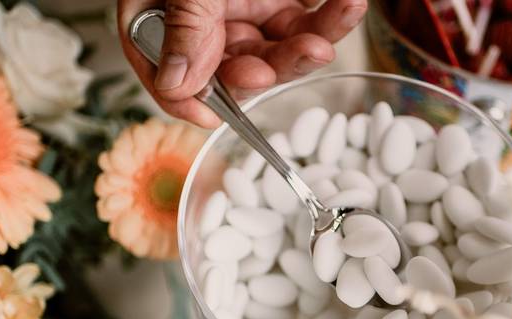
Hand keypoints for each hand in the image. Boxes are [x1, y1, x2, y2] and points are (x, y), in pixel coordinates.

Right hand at [117, 0, 366, 127]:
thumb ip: (185, 25)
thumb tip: (178, 86)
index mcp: (163, 19)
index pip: (169, 76)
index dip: (188, 100)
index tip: (212, 115)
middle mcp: (207, 25)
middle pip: (233, 71)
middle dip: (262, 72)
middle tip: (280, 64)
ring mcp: (246, 14)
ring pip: (277, 53)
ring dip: (304, 49)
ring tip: (323, 38)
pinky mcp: (282, 3)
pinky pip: (310, 21)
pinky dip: (331, 16)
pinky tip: (348, 4)